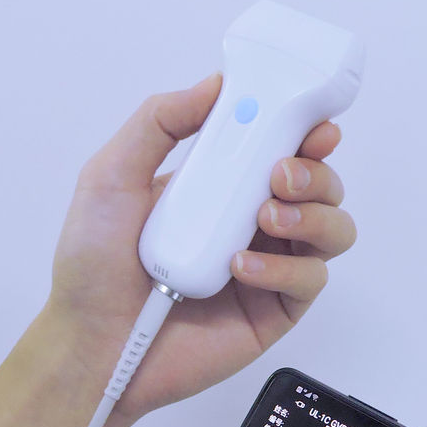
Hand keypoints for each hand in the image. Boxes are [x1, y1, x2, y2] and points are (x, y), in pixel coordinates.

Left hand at [49, 72, 356, 424]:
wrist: (93, 341)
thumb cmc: (94, 264)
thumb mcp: (112, 175)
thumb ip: (161, 123)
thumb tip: (216, 86)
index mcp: (223, 186)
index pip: (283, 149)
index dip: (306, 132)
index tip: (313, 122)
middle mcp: (254, 223)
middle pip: (322, 187)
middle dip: (315, 172)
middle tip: (281, 174)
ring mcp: (270, 267)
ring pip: (333, 231)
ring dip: (315, 214)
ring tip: (267, 215)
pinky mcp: (276, 309)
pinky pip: (309, 280)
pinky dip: (284, 267)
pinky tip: (242, 267)